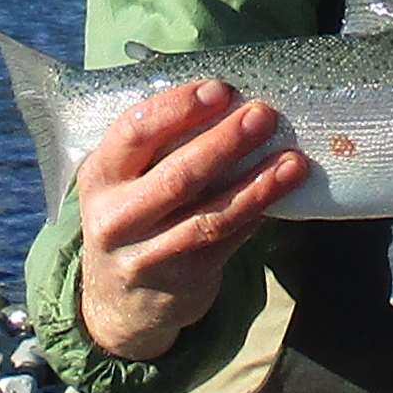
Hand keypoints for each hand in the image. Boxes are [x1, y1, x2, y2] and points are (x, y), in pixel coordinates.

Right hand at [75, 81, 307, 360]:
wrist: (119, 301)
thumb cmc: (133, 216)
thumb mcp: (124, 180)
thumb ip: (160, 145)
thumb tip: (228, 102)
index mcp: (101, 175)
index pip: (135, 132)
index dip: (178, 109)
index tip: (219, 90)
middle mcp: (116, 216)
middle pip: (177, 176)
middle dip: (225, 142)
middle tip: (263, 115)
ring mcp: (147, 253)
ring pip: (209, 216)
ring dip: (255, 184)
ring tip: (292, 160)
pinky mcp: (182, 279)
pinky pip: (227, 241)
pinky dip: (256, 213)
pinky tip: (281, 191)